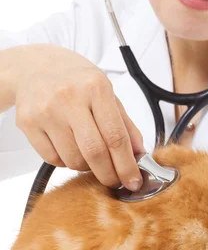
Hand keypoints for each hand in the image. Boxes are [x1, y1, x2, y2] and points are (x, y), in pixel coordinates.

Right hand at [14, 44, 144, 190]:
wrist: (35, 67)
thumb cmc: (77, 81)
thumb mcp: (106, 92)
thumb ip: (124, 124)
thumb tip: (139, 155)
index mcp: (96, 87)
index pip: (116, 136)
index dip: (127, 165)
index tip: (133, 181)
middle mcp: (69, 98)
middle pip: (94, 152)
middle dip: (109, 175)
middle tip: (115, 181)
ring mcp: (46, 111)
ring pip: (73, 160)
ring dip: (87, 167)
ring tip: (89, 154)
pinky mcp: (27, 123)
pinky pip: (53, 159)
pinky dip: (66, 162)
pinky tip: (69, 147)